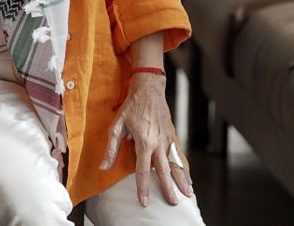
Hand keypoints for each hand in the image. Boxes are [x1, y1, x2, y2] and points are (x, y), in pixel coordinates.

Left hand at [100, 72, 192, 205]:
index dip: (143, 187)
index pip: (143, 170)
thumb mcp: (116, 125)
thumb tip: (104, 167)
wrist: (149, 90)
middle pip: (164, 171)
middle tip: (173, 203)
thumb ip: (111, 148)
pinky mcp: (172, 136)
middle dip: (168, 188)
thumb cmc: (131, 106)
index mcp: (144, 142)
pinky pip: (179, 155)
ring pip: (176, 164)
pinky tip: (188, 177)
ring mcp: (168, 140)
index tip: (145, 201)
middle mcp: (159, 143)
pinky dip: (184, 168)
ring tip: (188, 194)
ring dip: (182, 180)